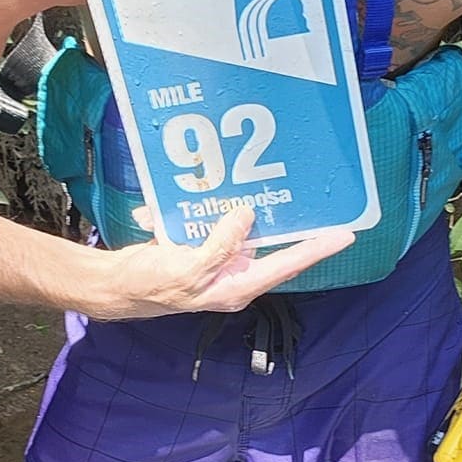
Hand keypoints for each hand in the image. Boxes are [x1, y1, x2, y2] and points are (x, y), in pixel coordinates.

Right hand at [90, 205, 353, 320]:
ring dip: (239, 204)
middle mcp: (234, 273)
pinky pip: (211, 221)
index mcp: (236, 285)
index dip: (317, 249)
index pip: (287, 265)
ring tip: (252, 175)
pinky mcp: (201, 245)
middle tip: (311, 190)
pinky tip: (193, 191)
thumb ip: (218, 246)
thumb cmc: (150, 285)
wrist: (115, 285)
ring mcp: (219, 260)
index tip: (346, 234)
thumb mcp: (186, 269)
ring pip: (241, 226)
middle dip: (285, 216)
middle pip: (270, 242)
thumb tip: (246, 217)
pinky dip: (201, 207)